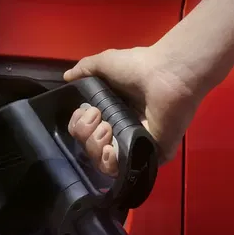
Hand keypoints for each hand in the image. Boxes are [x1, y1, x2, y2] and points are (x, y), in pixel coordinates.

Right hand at [64, 45, 206, 174]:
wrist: (166, 75)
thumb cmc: (138, 67)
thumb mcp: (104, 63)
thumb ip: (84, 69)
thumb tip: (67, 77)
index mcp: (112, 111)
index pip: (85, 130)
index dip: (78, 124)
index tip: (85, 112)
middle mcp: (122, 130)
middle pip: (89, 147)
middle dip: (85, 134)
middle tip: (98, 118)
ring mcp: (136, 145)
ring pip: (103, 162)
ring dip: (95, 146)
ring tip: (106, 129)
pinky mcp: (150, 156)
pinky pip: (124, 171)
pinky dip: (111, 163)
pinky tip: (110, 149)